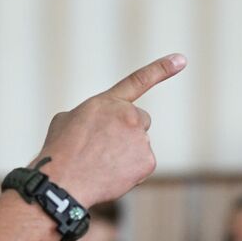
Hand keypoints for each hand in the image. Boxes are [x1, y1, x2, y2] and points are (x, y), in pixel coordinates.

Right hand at [33, 54, 185, 206]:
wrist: (64, 180)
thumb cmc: (60, 151)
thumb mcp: (67, 120)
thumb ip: (92, 115)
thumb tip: (99, 125)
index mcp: (108, 102)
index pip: (138, 80)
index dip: (162, 69)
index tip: (181, 60)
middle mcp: (129, 115)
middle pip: (140, 121)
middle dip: (127, 132)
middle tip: (103, 148)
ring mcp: (140, 139)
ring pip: (139, 145)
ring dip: (126, 153)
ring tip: (101, 163)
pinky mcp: (148, 161)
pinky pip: (143, 164)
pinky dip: (131, 171)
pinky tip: (111, 174)